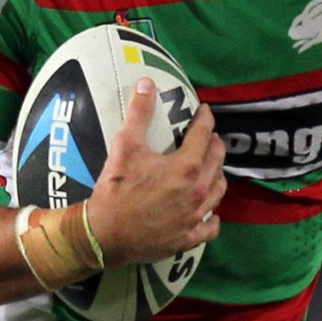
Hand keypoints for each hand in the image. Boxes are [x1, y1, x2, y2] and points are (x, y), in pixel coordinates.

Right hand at [86, 78, 226, 267]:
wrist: (104, 234)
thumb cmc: (116, 188)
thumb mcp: (125, 144)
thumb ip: (139, 112)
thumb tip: (147, 82)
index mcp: (186, 166)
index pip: (204, 134)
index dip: (205, 119)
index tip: (204, 111)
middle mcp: (197, 190)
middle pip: (216, 161)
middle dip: (214, 144)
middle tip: (209, 136)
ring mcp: (194, 216)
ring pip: (218, 191)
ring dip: (217, 175)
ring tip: (212, 168)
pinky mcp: (187, 238)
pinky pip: (209, 226)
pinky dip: (211, 217)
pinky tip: (209, 212)